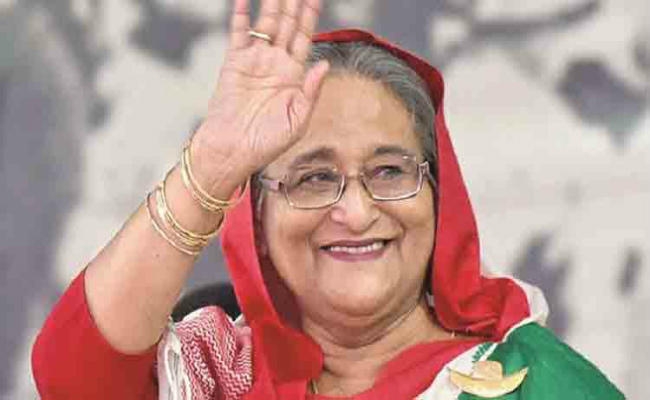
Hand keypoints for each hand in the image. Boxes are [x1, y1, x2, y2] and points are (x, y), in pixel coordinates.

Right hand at [191, 0, 328, 194]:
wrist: (233, 151)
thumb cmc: (266, 143)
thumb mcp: (297, 121)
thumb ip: (311, 92)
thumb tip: (324, 65)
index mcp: (294, 76)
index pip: (305, 37)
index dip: (310, 15)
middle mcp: (276, 64)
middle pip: (288, 25)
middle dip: (294, 3)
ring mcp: (255, 61)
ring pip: (266, 24)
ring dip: (272, 4)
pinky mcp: (233, 63)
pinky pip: (238, 34)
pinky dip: (240, 16)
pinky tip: (245, 0)